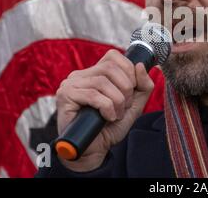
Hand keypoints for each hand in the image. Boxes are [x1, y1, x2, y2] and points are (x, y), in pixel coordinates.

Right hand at [55, 49, 153, 171]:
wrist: (93, 151)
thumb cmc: (111, 127)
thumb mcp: (134, 104)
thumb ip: (142, 85)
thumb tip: (141, 65)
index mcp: (95, 73)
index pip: (112, 55)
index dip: (128, 69)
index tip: (132, 89)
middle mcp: (81, 75)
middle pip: (110, 67)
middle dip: (125, 88)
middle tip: (124, 106)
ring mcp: (71, 84)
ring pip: (102, 82)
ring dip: (117, 101)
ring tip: (116, 114)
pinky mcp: (65, 96)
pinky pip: (93, 95)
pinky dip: (107, 107)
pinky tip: (107, 118)